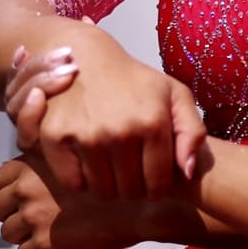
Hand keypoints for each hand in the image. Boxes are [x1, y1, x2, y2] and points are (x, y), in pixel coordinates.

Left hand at [0, 153, 134, 248]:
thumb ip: (42, 159)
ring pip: (8, 232)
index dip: (11, 188)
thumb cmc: (112, 177)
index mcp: (33, 163)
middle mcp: (28, 188)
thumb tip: (10, 168)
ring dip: (25, 232)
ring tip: (52, 227)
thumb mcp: (75, 154)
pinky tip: (61, 239)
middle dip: (13, 212)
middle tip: (37, 214)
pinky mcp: (43, 243)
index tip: (24, 193)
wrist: (137, 203)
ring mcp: (33, 216)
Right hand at [4, 23, 204, 201]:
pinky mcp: (56, 136)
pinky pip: (73, 183)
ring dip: (108, 183)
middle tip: (130, 167)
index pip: (158, 185)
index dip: (156, 186)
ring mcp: (86, 134)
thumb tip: (187, 173)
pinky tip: (88, 158)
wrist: (86, 57)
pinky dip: (80, 178)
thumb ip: (192, 132)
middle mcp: (120, 130)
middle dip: (133, 185)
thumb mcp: (175, 95)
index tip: (151, 174)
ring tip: (111, 162)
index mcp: (153, 121)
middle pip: (130, 191)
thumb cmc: (136, 82)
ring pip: (102, 191)